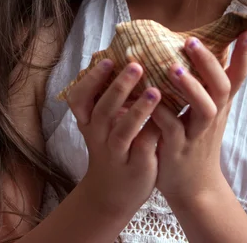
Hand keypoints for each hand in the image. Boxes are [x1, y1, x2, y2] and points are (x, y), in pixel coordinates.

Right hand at [66, 59, 161, 217]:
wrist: (113, 193)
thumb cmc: (112, 144)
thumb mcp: (102, 122)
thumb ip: (109, 95)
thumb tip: (125, 54)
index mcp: (88, 121)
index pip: (79, 98)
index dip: (91, 79)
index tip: (107, 59)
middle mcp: (97, 136)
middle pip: (102, 109)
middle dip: (118, 86)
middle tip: (136, 65)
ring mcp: (116, 153)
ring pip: (123, 131)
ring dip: (138, 110)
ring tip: (155, 91)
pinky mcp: (135, 166)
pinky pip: (143, 147)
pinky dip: (153, 131)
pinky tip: (167, 117)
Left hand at [150, 30, 246, 204]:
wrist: (194, 187)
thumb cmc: (197, 139)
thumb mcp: (209, 111)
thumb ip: (208, 83)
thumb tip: (209, 46)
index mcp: (220, 104)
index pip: (237, 76)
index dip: (244, 55)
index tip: (246, 31)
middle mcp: (213, 116)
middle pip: (221, 87)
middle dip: (208, 63)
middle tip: (192, 41)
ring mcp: (197, 133)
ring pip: (203, 109)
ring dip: (190, 86)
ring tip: (173, 67)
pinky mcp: (178, 148)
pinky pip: (171, 128)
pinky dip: (161, 111)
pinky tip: (148, 96)